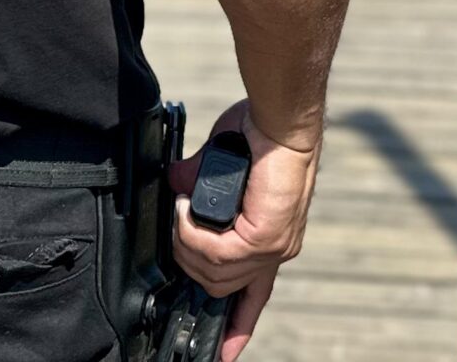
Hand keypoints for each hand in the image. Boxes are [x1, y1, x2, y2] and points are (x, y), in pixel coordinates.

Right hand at [171, 101, 320, 359]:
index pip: (255, 297)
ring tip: (182, 209)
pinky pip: (214, 254)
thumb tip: (176, 185)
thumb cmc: (259, 131)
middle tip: (178, 221)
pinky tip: (186, 209)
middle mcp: (276, 251)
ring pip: (213, 272)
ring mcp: (273, 247)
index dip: (237, 328)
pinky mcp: (264, 237)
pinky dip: (192, 234)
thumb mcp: (224, 166)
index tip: (223, 356)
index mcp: (272, 240)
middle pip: (220, 286)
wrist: (280, 117)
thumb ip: (201, 185)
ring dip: (187, 242)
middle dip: (188, 260)